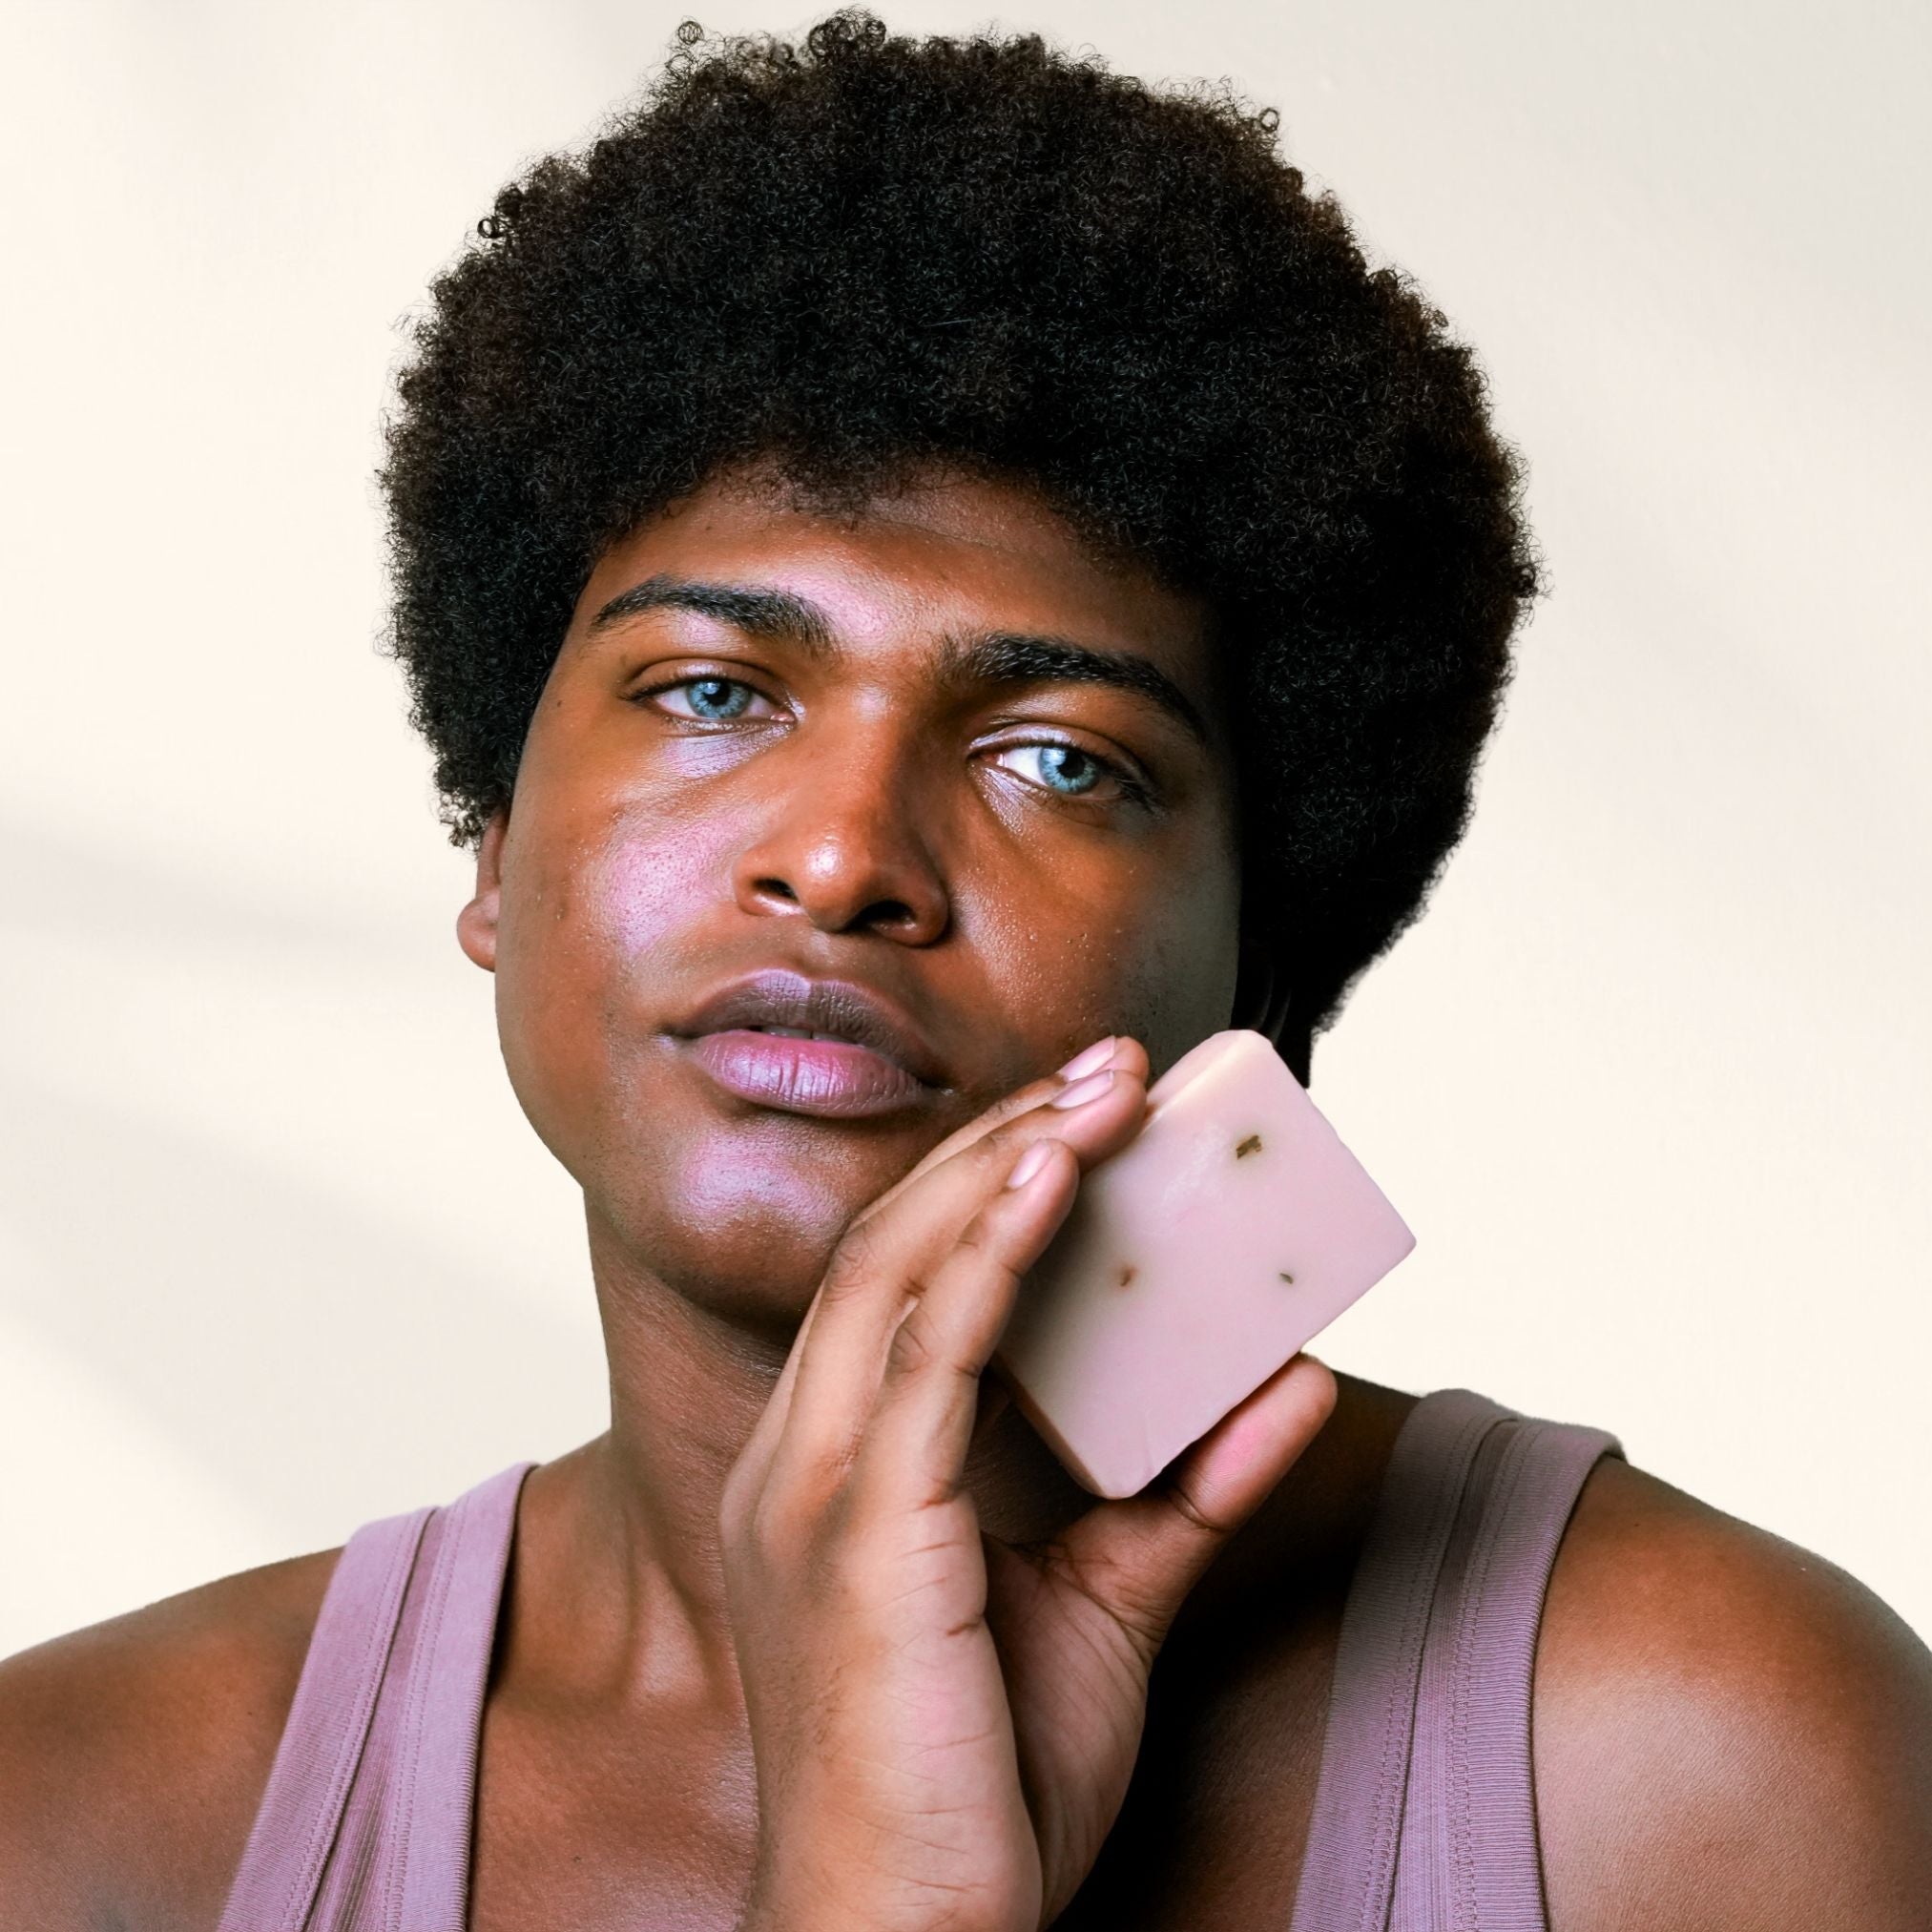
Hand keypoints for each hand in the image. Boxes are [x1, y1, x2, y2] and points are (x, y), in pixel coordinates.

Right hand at [721, 1037, 1337, 1931]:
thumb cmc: (977, 1788)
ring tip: (1105, 1091)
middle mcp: (804, 1454)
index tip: (1086, 1113)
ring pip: (903, 1269)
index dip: (986, 1179)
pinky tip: (1056, 1180)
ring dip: (1007, 1162)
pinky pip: (928, 1352)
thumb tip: (1293, 1382)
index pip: (904, 1278)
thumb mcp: (1108, 1608)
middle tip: (1115, 1068)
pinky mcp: (861, 1529)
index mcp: (839, 1466)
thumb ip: (1189, 1490)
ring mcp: (818, 1487)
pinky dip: (992, 1251)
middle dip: (1002, 1137)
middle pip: (894, 1242)